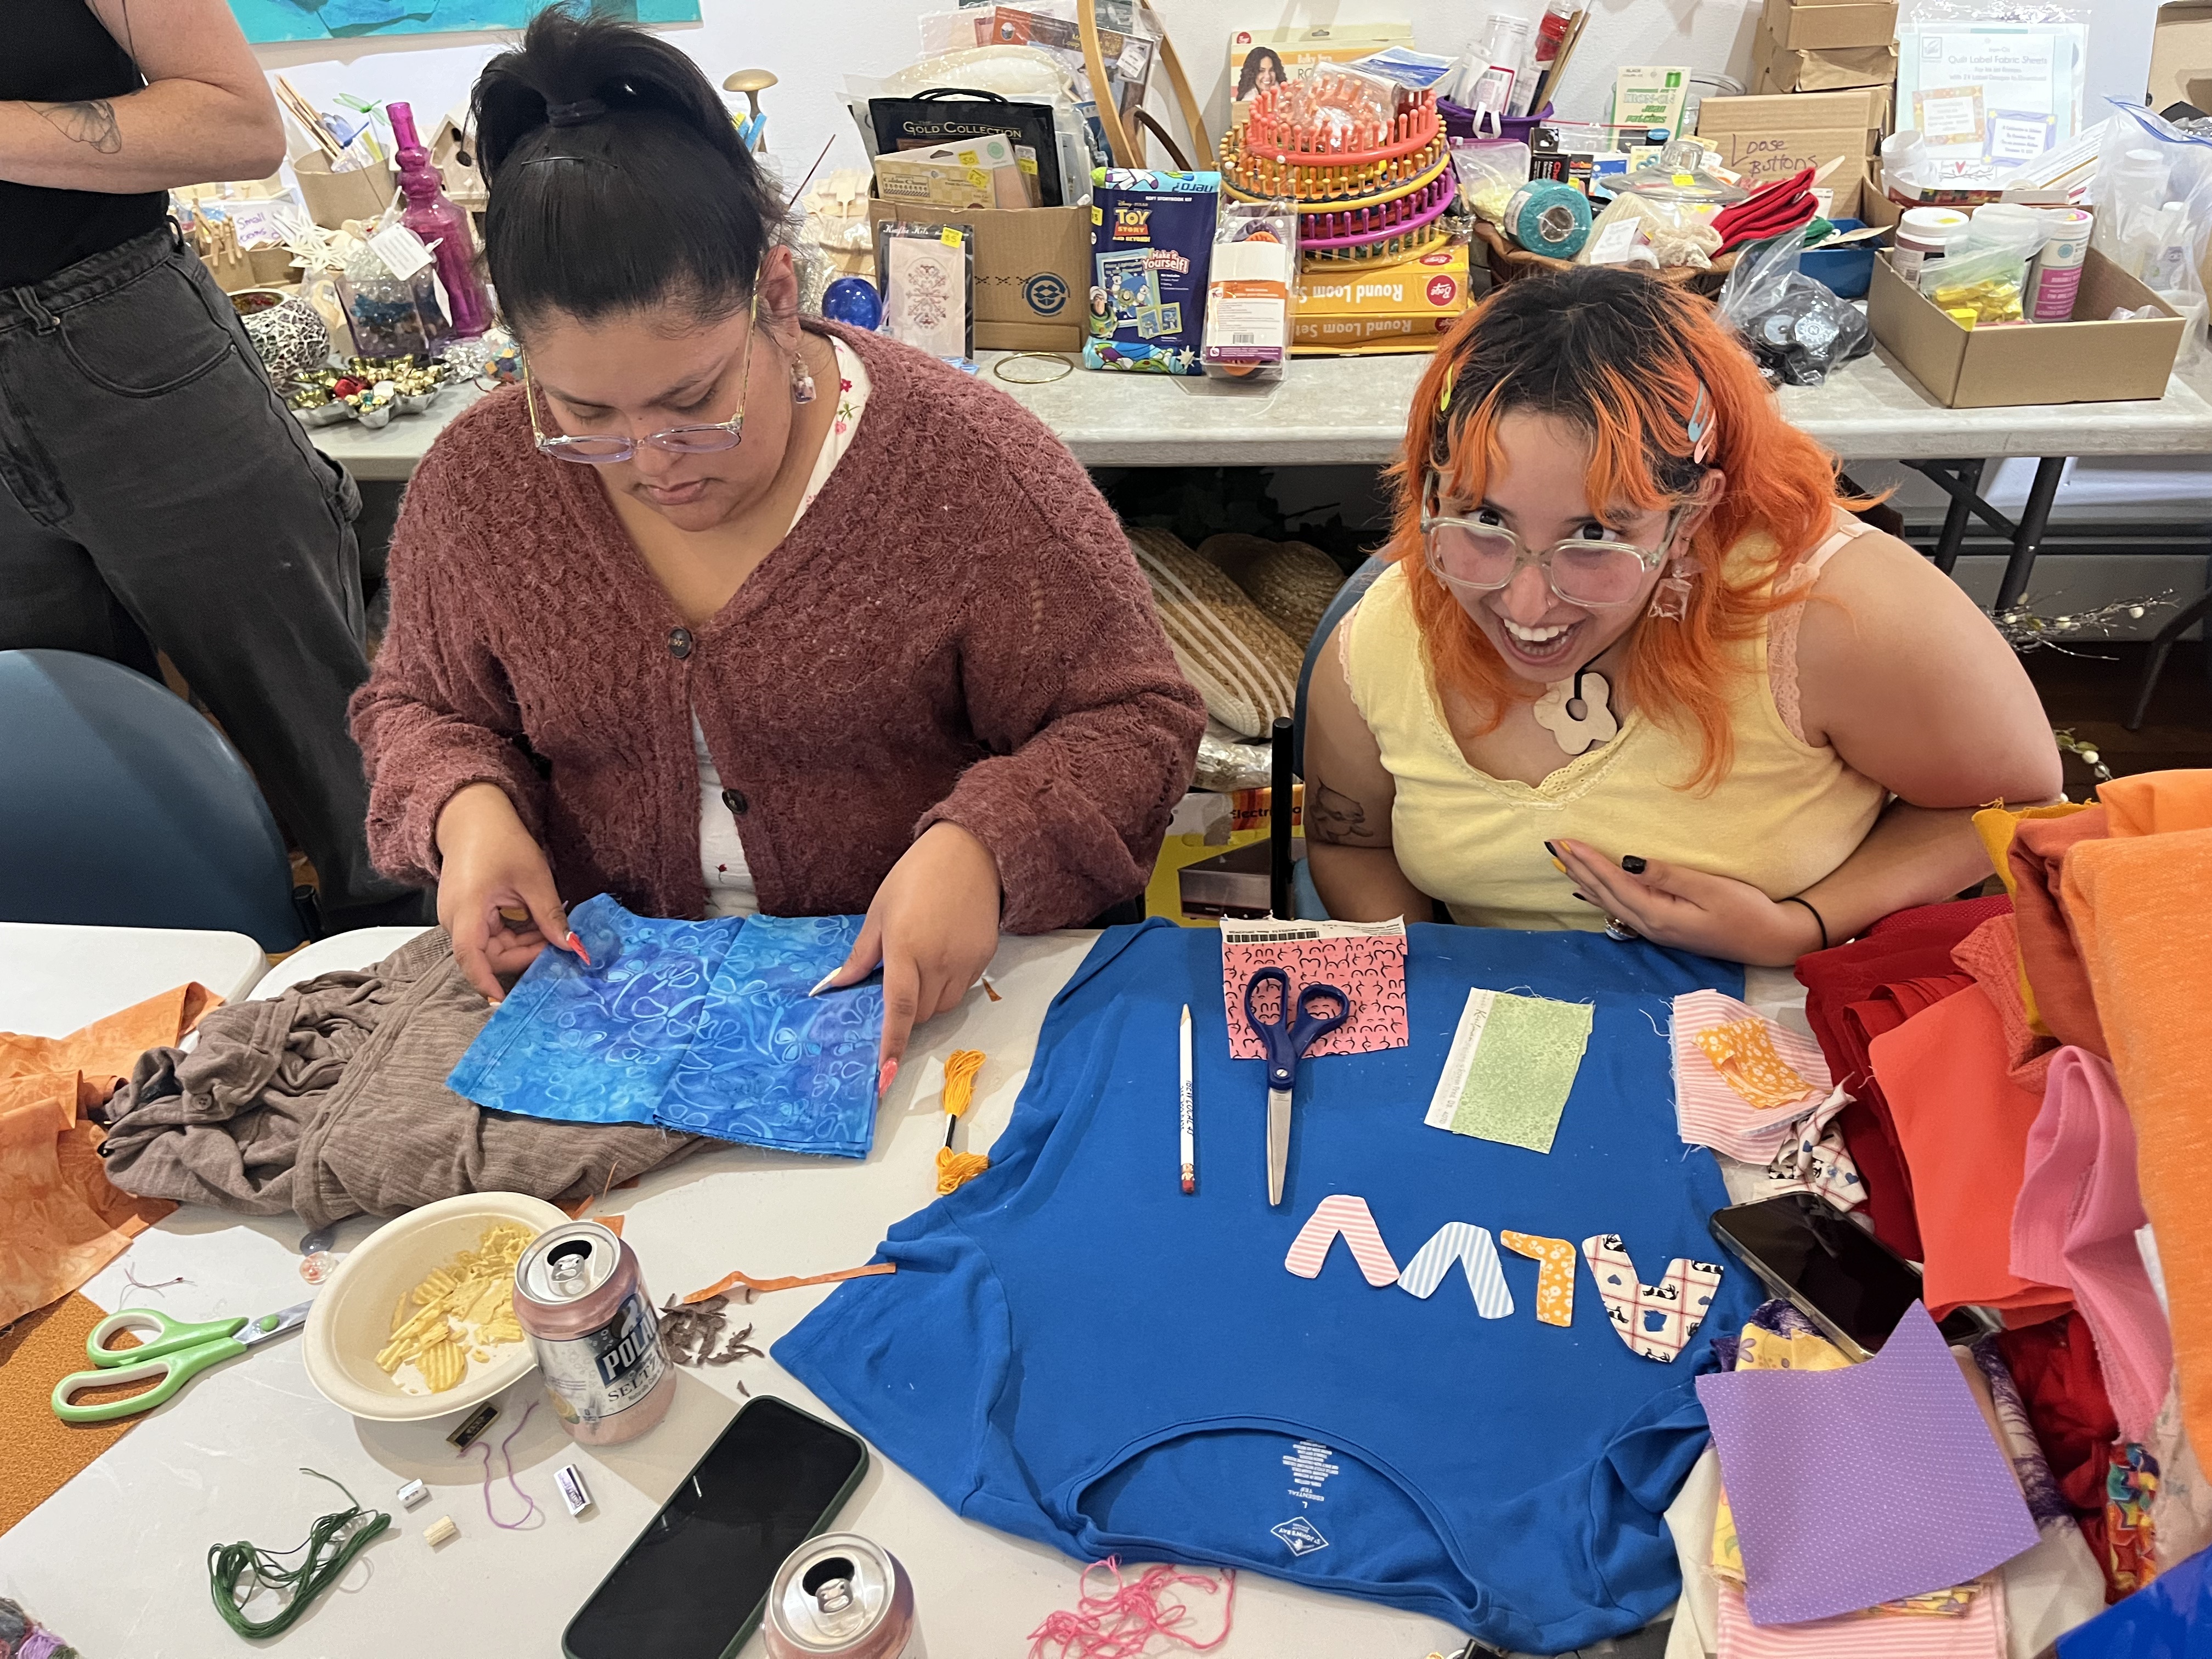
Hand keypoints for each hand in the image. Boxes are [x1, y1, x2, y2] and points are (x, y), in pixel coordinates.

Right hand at [435, 782, 573, 1003]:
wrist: (473, 815)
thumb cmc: (499, 839)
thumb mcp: (533, 877)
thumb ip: (549, 916)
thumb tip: (569, 946)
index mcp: (466, 910)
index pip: (471, 958)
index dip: (488, 982)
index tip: (506, 1001)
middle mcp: (455, 918)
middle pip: (489, 955)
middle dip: (524, 954)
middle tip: (557, 945)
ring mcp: (459, 916)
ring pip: (492, 946)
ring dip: (522, 943)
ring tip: (549, 928)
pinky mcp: (467, 912)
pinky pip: (491, 934)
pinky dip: (514, 933)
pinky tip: (535, 921)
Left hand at [816, 822, 1002, 1090]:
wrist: (971, 852)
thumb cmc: (915, 877)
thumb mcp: (879, 911)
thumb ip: (862, 955)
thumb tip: (836, 986)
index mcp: (905, 948)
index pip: (898, 1008)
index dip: (892, 1044)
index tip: (885, 1074)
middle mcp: (938, 961)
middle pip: (920, 1014)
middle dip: (906, 1009)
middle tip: (900, 978)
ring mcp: (965, 962)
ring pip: (943, 1006)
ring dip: (928, 999)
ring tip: (924, 962)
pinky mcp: (984, 958)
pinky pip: (964, 988)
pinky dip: (949, 984)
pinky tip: (946, 951)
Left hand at [1550, 840, 1823, 966]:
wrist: (1771, 940)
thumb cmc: (1747, 911)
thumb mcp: (1709, 888)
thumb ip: (1667, 876)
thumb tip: (1628, 862)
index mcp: (1658, 914)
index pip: (1613, 883)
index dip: (1588, 862)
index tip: (1565, 842)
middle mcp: (1649, 925)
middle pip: (1603, 894)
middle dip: (1576, 869)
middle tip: (1551, 846)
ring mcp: (1655, 930)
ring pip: (1609, 902)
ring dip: (1584, 882)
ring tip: (1561, 864)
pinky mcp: (1663, 929)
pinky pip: (1621, 910)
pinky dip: (1600, 898)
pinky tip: (1588, 894)